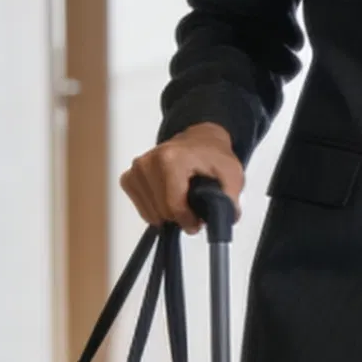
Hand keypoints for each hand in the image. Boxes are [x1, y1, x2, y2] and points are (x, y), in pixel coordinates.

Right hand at [120, 124, 244, 232]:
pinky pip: (142, 209)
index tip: (198, 221)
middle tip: (193, 207)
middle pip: (161, 212)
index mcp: (171, 159)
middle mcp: (148, 162)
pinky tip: (168, 198)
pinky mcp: (129, 178)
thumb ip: (229, 199)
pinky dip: (156, 210)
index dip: (188, 220)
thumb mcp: (232, 174)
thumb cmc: (212, 157)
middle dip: (180, 217)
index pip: (173, 205)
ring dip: (168, 214)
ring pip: (151, 214)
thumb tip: (224, 221)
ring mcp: (136, 170)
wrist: (199, 140)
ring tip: (182, 199)